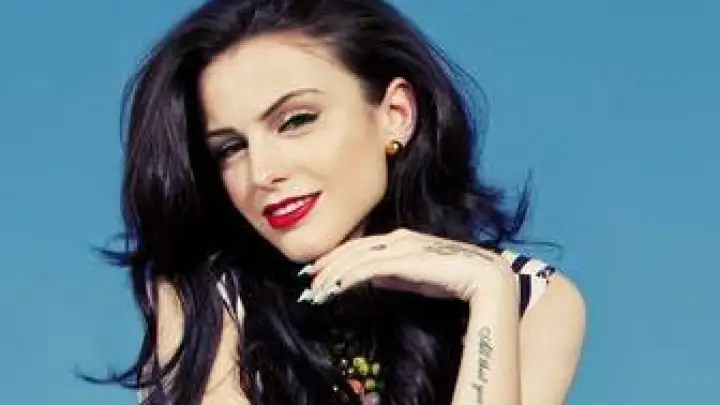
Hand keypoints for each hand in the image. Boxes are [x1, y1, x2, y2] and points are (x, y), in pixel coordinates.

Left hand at [296, 228, 514, 304]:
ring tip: (315, 291)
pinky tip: (335, 288)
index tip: (317, 272)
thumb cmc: (452, 278)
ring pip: (355, 258)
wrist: (482, 276)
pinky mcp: (403, 259)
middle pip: (352, 249)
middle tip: (306, 282)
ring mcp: (400, 246)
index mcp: (400, 238)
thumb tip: (373, 279)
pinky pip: (367, 268)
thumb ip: (395, 275)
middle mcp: (397, 238)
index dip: (336, 258)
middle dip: (327, 266)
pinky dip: (347, 278)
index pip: (359, 246)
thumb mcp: (416, 277)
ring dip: (332, 275)